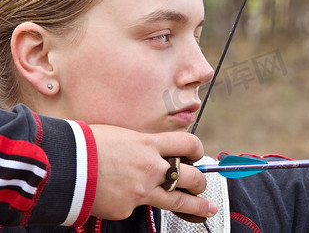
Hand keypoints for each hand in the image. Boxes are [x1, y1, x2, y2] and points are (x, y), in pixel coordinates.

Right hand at [89, 125, 217, 219]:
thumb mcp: (122, 135)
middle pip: (190, 177)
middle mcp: (151, 168)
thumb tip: (153, 153)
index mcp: (149, 144)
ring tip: (207, 209)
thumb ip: (143, 146)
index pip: (187, 143)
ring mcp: (141, 191)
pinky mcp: (127, 208)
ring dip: (196, 206)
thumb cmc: (87, 144)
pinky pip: (138, 207)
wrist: (63, 164)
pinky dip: (133, 203)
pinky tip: (121, 196)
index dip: (196, 149)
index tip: (197, 154)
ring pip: (179, 201)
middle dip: (200, 182)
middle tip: (201, 185)